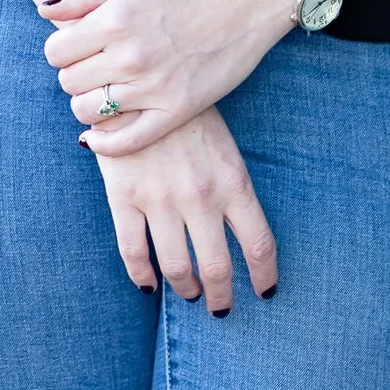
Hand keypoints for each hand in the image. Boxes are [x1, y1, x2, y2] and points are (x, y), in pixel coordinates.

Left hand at [41, 0, 298, 151]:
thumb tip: (43, 13)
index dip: (60, 48)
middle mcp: (130, 57)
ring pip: (87, 112)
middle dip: (73, 73)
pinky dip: (104, 143)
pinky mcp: (176, 110)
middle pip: (68, 82)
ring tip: (102, 90)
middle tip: (93, 66)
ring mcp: (153, 87)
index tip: (77, 45)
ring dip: (86, 103)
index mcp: (115, 20)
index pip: (55, 51)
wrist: (247, 1)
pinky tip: (97, 134)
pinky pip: (125, 142)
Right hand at [92, 105, 277, 311]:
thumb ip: (234, 190)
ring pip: (176, 267)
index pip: (259, 244)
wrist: (139, 81)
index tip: (265, 292)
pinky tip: (148, 285)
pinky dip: (142, 276)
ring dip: (185, 289)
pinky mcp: (125, 197)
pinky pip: (133, 251)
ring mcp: (161, 199)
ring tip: (188, 295)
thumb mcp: (225, 149)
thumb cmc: (188, 115)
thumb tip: (242, 234)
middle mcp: (200, 197)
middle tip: (221, 307)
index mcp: (233, 182)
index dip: (264, 275)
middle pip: (217, 267)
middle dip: (222, 296)